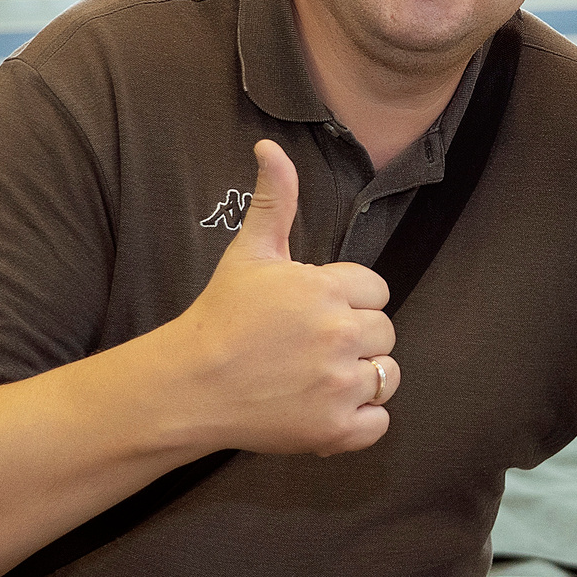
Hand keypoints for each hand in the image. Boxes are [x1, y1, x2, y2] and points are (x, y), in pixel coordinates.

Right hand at [173, 141, 397, 456]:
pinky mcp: (334, 429)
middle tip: (310, 346)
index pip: (375, 290)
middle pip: (385, 333)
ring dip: (363, 378)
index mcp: (325, 289)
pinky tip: (325, 406)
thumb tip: (270, 146)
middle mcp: (339, 335)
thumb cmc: (220, 317)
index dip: (348, 300)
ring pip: (387, 376)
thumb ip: (275, 198)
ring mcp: (339, 385)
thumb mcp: (249, 252)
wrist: (188, 387)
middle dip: (356, 338)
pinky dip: (360, 421)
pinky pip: (379, 423)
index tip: (313, 312)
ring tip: (320, 376)